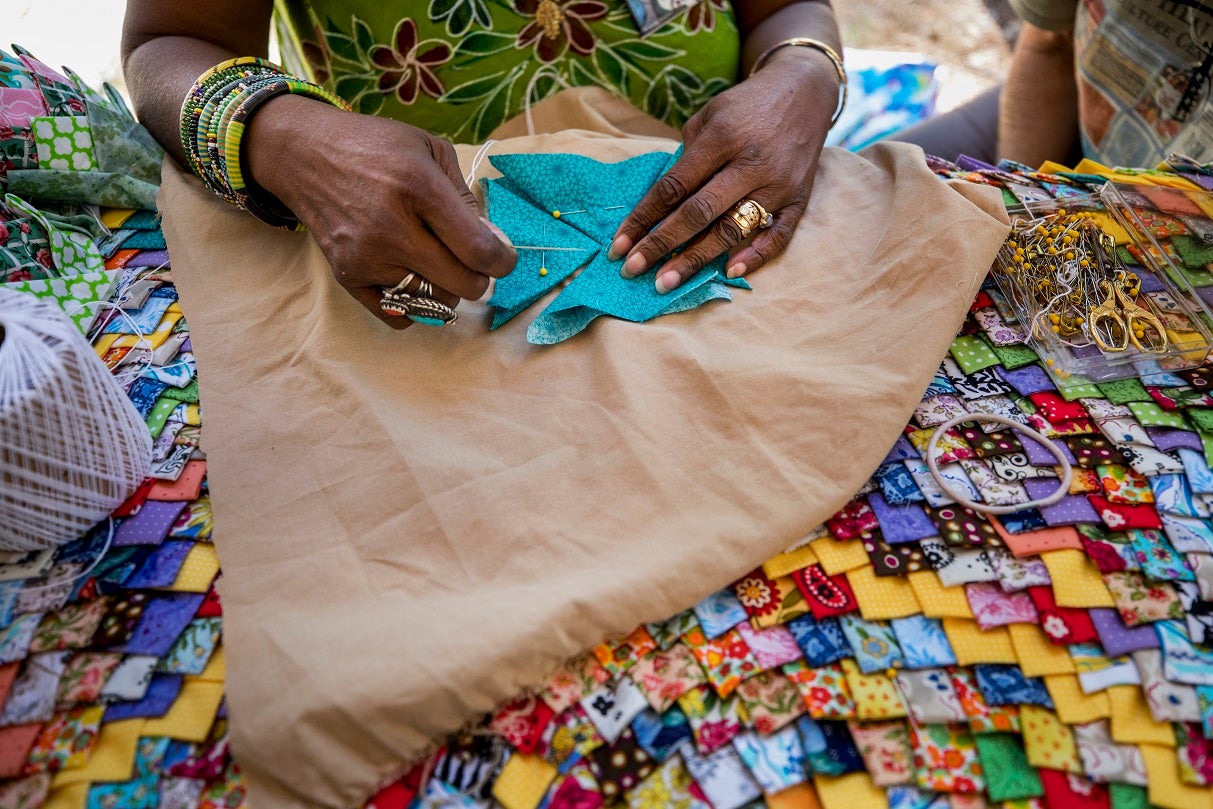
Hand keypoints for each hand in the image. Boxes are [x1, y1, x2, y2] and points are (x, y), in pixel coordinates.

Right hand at [245, 96, 515, 327]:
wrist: (304, 155)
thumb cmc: (376, 147)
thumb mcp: (430, 150)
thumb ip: (467, 197)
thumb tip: (494, 243)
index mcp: (418, 187)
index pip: (478, 250)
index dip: (503, 261)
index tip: (503, 257)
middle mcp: (391, 228)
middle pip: (463, 284)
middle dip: (479, 277)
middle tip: (471, 260)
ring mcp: (366, 257)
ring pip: (435, 303)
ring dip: (448, 290)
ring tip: (440, 264)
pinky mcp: (348, 277)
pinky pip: (400, 316)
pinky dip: (417, 305)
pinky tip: (415, 278)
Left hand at [609, 52, 838, 292]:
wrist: (805, 91)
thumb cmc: (746, 106)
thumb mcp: (709, 114)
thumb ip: (687, 155)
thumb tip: (663, 202)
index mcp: (722, 138)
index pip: (674, 186)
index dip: (644, 217)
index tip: (620, 245)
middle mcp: (751, 163)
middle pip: (698, 213)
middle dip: (661, 244)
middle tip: (632, 270)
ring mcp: (778, 184)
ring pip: (732, 229)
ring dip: (696, 259)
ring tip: (667, 282)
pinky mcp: (800, 199)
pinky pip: (779, 235)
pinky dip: (755, 256)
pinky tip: (729, 272)